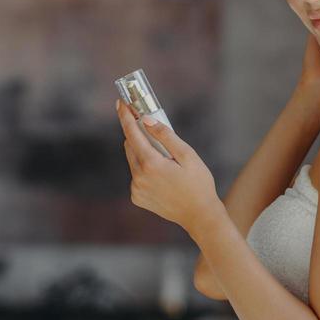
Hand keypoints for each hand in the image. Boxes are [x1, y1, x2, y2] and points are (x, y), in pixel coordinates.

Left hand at [116, 99, 220, 237]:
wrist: (199, 215)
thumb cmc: (198, 183)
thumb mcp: (188, 155)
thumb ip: (165, 136)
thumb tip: (146, 120)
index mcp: (151, 164)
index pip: (132, 133)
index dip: (125, 116)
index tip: (120, 104)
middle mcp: (138, 177)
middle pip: (130, 146)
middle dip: (137, 134)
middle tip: (148, 125)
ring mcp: (136, 189)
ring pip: (133, 161)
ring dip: (142, 153)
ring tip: (164, 158)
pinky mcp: (137, 198)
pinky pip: (136, 176)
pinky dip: (144, 170)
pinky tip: (162, 175)